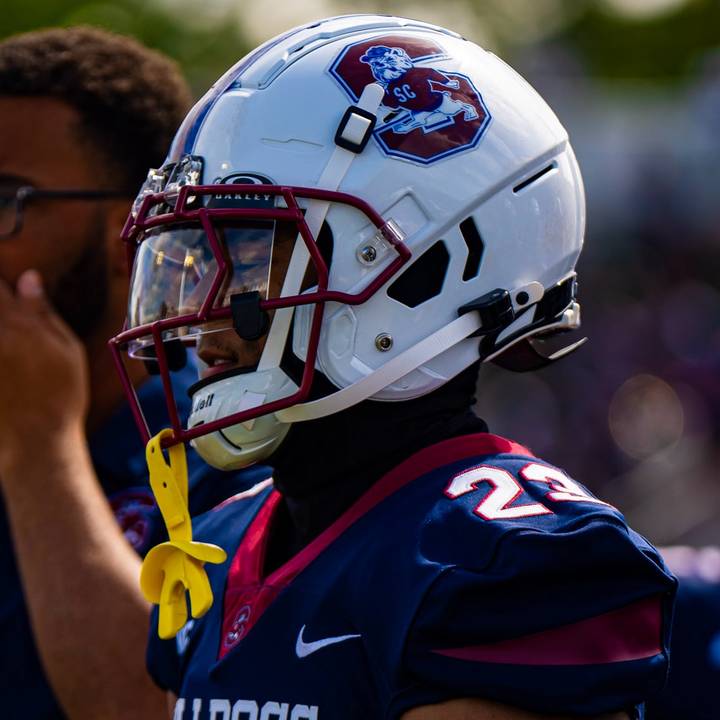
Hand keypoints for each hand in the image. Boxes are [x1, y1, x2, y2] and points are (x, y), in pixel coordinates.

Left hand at [0, 270, 88, 470]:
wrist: (36, 438)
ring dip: (4, 331)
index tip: (8, 280)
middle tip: (18, 326)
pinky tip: (10, 364)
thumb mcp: (67, 349)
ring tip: (18, 352)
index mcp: (16, 323)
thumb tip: (28, 278)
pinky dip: (2, 355)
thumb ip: (43, 312)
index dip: (1, 278)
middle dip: (3, 307)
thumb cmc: (60, 394)